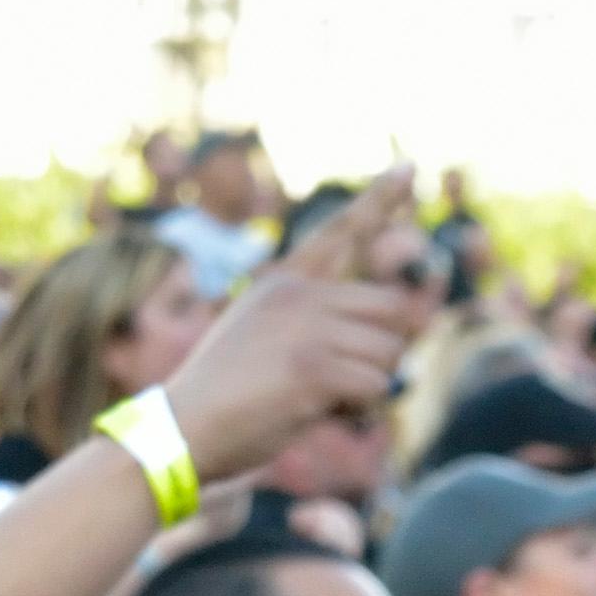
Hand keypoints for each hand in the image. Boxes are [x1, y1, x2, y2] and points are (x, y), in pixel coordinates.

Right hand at [157, 170, 433, 482]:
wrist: (181, 430)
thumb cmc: (227, 394)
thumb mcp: (267, 339)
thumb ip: (326, 322)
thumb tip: (413, 320)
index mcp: (282, 283)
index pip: (340, 233)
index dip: (381, 198)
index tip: (411, 166)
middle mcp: (297, 295)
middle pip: (393, 308)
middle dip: (383, 348)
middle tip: (344, 376)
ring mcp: (305, 328)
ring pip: (391, 351)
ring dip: (370, 383)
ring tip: (317, 397)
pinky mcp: (313, 367)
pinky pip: (377, 386)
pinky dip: (358, 409)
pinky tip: (314, 411)